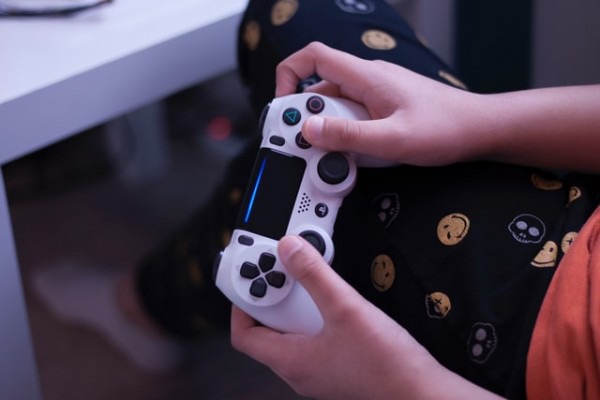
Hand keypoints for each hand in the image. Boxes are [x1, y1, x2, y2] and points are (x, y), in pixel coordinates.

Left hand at [230, 236, 501, 399]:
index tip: (250, 276)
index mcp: (290, 361)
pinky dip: (315, 314)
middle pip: (268, 329)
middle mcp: (300, 370)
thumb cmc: (386, 366)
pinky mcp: (338, 365)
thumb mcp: (345, 309)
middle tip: (282, 268)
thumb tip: (288, 249)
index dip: (241, 303)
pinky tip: (333, 299)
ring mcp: (319, 370)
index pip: (244, 334)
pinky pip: (313, 336)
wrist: (422, 394)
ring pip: (293, 331)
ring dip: (296, 303)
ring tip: (308, 278)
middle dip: (272, 296)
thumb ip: (314, 275)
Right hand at [275, 42, 490, 166]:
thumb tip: (309, 129)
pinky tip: (359, 154)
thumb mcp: (392, 140)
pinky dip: (347, 133)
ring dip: (330, 130)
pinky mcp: (384, 106)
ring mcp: (376, 92)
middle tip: (311, 145)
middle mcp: (368, 79)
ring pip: (336, 106)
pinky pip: (353, 116)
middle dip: (308, 117)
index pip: (313, 57)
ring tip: (342, 156)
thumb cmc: (446, 129)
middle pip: (320, 89)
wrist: (480, 129)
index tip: (283, 105)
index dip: (288, 75)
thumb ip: (348, 136)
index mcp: (367, 76)